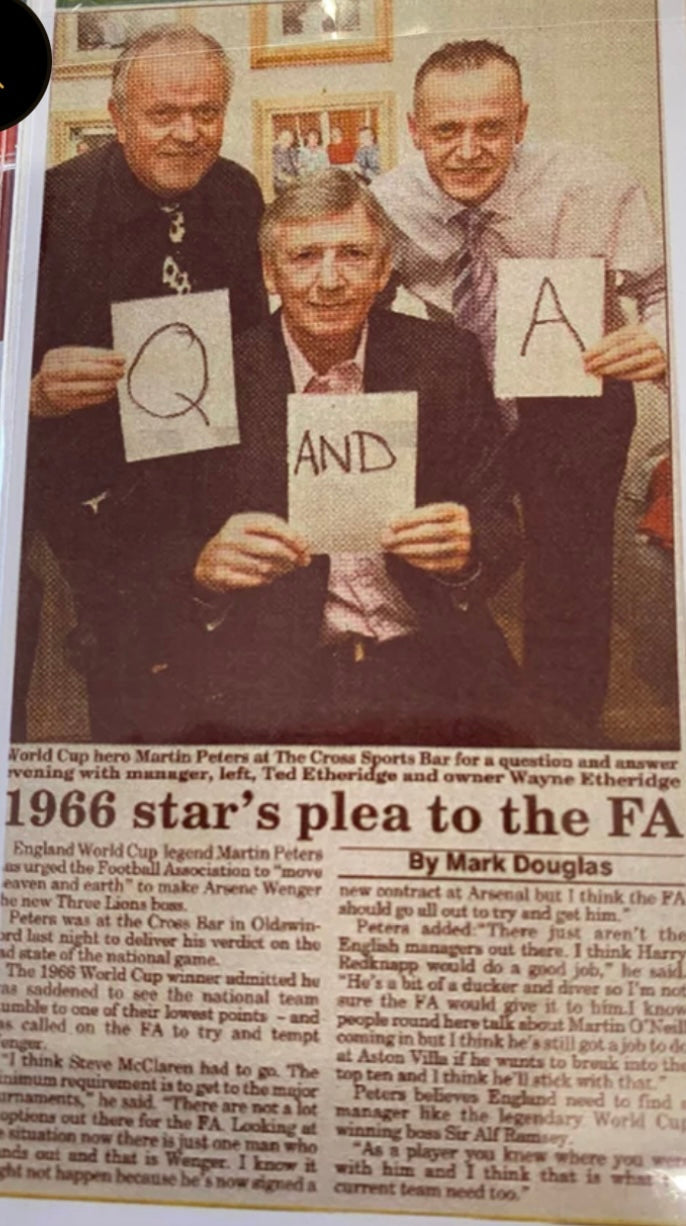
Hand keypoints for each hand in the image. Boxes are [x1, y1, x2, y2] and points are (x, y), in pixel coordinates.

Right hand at [31, 347, 125, 416]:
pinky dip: (99, 397)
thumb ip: (90, 359)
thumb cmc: (62, 376)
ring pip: (81, 387)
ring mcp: (53, 388)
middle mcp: (52, 371)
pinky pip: (82, 400)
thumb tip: (118, 358)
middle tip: (121, 371)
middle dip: (103, 371)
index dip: (103, 356)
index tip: (121, 357)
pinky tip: (110, 393)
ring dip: (102, 385)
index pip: (81, 354)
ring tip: (116, 383)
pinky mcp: (59, 403)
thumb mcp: (71, 362)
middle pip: (79, 370)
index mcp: (55, 356)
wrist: (39, 396)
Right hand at [194, 513, 310, 591]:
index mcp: (239, 522)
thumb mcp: (251, 535)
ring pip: (263, 566)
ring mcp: (223, 556)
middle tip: (300, 562)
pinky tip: (264, 579)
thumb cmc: (236, 549)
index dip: (292, 535)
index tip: (305, 547)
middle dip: (290, 556)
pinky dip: (262, 581)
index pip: (272, 524)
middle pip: (270, 546)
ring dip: (277, 571)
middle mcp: (230, 536)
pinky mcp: (220, 574)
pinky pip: (251, 580)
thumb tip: (304, 548)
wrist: (205, 565)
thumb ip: (276, 537)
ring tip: (278, 571)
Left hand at [381, 503, 471, 575]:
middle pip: (433, 531)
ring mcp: (464, 547)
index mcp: (457, 511)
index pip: (432, 513)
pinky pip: (435, 564)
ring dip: (411, 550)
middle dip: (408, 536)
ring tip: (394, 549)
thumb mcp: (429, 516)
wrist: (458, 543)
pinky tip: (405, 558)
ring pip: (434, 549)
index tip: (391, 524)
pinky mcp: (458, 564)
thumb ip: (412, 518)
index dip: (410, 519)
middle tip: (389, 539)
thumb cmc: (437, 526)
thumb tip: (390, 526)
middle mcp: (464, 529)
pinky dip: (418, 561)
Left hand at [583, 324, 665, 380]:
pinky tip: (613, 377)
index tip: (586, 355)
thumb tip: (592, 354)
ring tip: (599, 372)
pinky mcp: (658, 367)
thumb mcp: (629, 339)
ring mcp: (654, 354)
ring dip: (611, 368)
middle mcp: (647, 340)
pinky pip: (640, 373)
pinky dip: (625, 376)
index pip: (616, 338)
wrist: (665, 351)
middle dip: (602, 359)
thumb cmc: (642, 347)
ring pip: (631, 361)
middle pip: (622, 350)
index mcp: (638, 330)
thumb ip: (613, 345)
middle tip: (589, 366)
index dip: (599, 347)